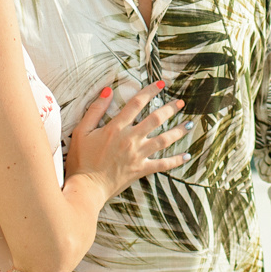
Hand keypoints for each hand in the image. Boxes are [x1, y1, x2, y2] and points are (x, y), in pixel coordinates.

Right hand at [66, 80, 188, 195]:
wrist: (87, 186)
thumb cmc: (81, 160)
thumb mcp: (81, 131)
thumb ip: (95, 110)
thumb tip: (107, 90)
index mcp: (116, 128)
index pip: (136, 104)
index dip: (150, 91)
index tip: (161, 84)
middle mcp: (130, 139)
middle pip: (155, 119)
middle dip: (170, 109)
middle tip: (180, 102)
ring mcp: (138, 155)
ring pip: (163, 140)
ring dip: (178, 131)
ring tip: (189, 124)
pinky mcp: (141, 169)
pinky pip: (163, 164)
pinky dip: (176, 160)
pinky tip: (187, 156)